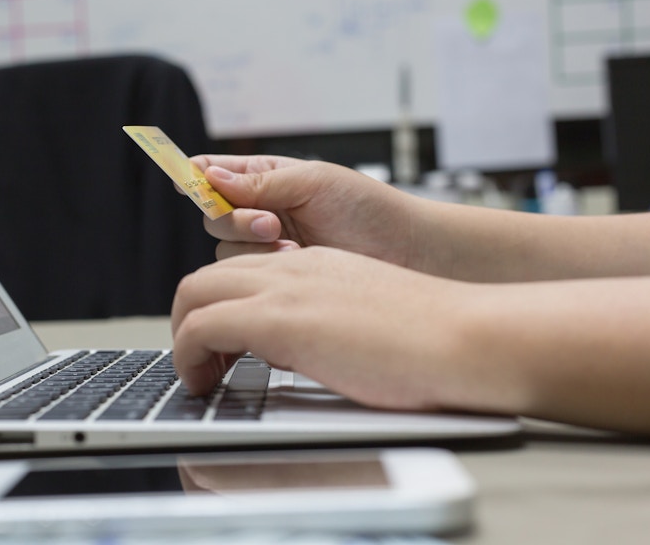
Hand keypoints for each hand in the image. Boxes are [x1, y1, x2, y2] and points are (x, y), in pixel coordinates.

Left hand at [171, 246, 471, 410]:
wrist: (465, 335)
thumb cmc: (433, 339)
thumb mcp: (366, 317)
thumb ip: (328, 322)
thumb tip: (307, 351)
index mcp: (314, 267)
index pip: (239, 272)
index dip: (218, 307)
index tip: (222, 347)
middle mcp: (292, 269)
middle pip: (205, 278)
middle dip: (189, 320)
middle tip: (201, 361)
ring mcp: (283, 288)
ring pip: (194, 293)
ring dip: (184, 337)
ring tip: (201, 376)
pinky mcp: (279, 317)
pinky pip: (201, 326)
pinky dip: (187, 354)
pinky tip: (205, 383)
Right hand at [193, 155, 421, 268]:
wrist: (404, 253)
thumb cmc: (368, 209)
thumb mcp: (313, 182)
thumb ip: (259, 183)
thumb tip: (212, 175)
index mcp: (266, 179)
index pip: (216, 173)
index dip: (197, 176)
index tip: (187, 181)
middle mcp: (261, 212)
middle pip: (213, 216)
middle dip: (236, 219)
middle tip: (271, 222)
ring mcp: (267, 248)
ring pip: (224, 249)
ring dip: (253, 246)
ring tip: (292, 244)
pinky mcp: (276, 277)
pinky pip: (245, 275)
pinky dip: (266, 267)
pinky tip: (296, 260)